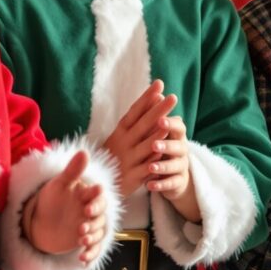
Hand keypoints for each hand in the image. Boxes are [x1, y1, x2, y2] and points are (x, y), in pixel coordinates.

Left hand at [24, 150, 109, 262]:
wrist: (41, 220)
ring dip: (92, 238)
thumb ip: (72, 171)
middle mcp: (92, 210)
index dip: (95, 200)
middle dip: (93, 222)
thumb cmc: (52, 198)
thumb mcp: (59, 184)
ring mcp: (90, 226)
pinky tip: (82, 259)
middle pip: (100, 217)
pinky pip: (93, 248)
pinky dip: (90, 254)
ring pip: (98, 233)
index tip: (88, 205)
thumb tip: (84, 151)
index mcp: (87, 195)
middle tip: (81, 227)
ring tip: (80, 241)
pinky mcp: (86, 241)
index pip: (98, 196)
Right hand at [103, 80, 177, 194]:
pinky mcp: (133, 177)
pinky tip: (164, 153)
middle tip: (173, 97)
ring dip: (158, 134)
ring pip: (146, 145)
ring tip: (171, 122)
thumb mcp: (120, 137)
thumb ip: (137, 121)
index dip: (146, 98)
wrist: (97, 185)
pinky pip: (146, 167)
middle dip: (158, 111)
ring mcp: (128, 160)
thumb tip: (156, 98)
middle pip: (143, 125)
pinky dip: (154, 160)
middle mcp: (123, 143)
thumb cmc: (114, 155)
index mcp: (120, 132)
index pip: (134, 111)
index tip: (159, 85)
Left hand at [148, 116, 199, 221]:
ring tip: (150, 167)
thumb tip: (156, 92)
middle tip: (154, 145)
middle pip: (178, 147)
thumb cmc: (164, 147)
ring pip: (175, 167)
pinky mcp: (177, 182)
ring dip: (162, 167)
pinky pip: (170, 184)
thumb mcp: (162, 132)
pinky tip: (149, 185)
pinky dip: (160, 185)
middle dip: (167, 145)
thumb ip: (159, 116)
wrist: (175, 174)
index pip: (179, 127)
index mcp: (176, 136)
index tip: (161, 119)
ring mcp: (180, 167)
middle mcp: (181, 150)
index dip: (171, 124)